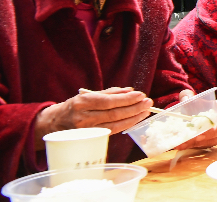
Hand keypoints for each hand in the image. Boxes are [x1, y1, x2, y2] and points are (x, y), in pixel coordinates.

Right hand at [34, 87, 151, 148]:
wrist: (53, 124)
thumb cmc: (74, 106)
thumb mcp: (88, 95)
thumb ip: (109, 93)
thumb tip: (130, 91)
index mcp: (82, 103)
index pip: (109, 102)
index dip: (127, 99)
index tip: (141, 95)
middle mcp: (84, 118)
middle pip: (114, 114)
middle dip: (134, 108)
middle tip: (148, 103)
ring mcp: (87, 131)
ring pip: (115, 125)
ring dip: (133, 118)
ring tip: (145, 111)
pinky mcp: (91, 139)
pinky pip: (111, 132)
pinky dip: (125, 125)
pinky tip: (135, 119)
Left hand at [174, 90, 216, 149]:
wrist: (188, 116)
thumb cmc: (192, 105)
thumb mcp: (189, 98)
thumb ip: (187, 95)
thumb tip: (187, 98)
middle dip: (210, 134)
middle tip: (199, 136)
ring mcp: (216, 134)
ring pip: (212, 140)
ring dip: (199, 143)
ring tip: (185, 142)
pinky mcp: (208, 142)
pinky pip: (203, 146)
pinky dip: (192, 146)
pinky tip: (181, 145)